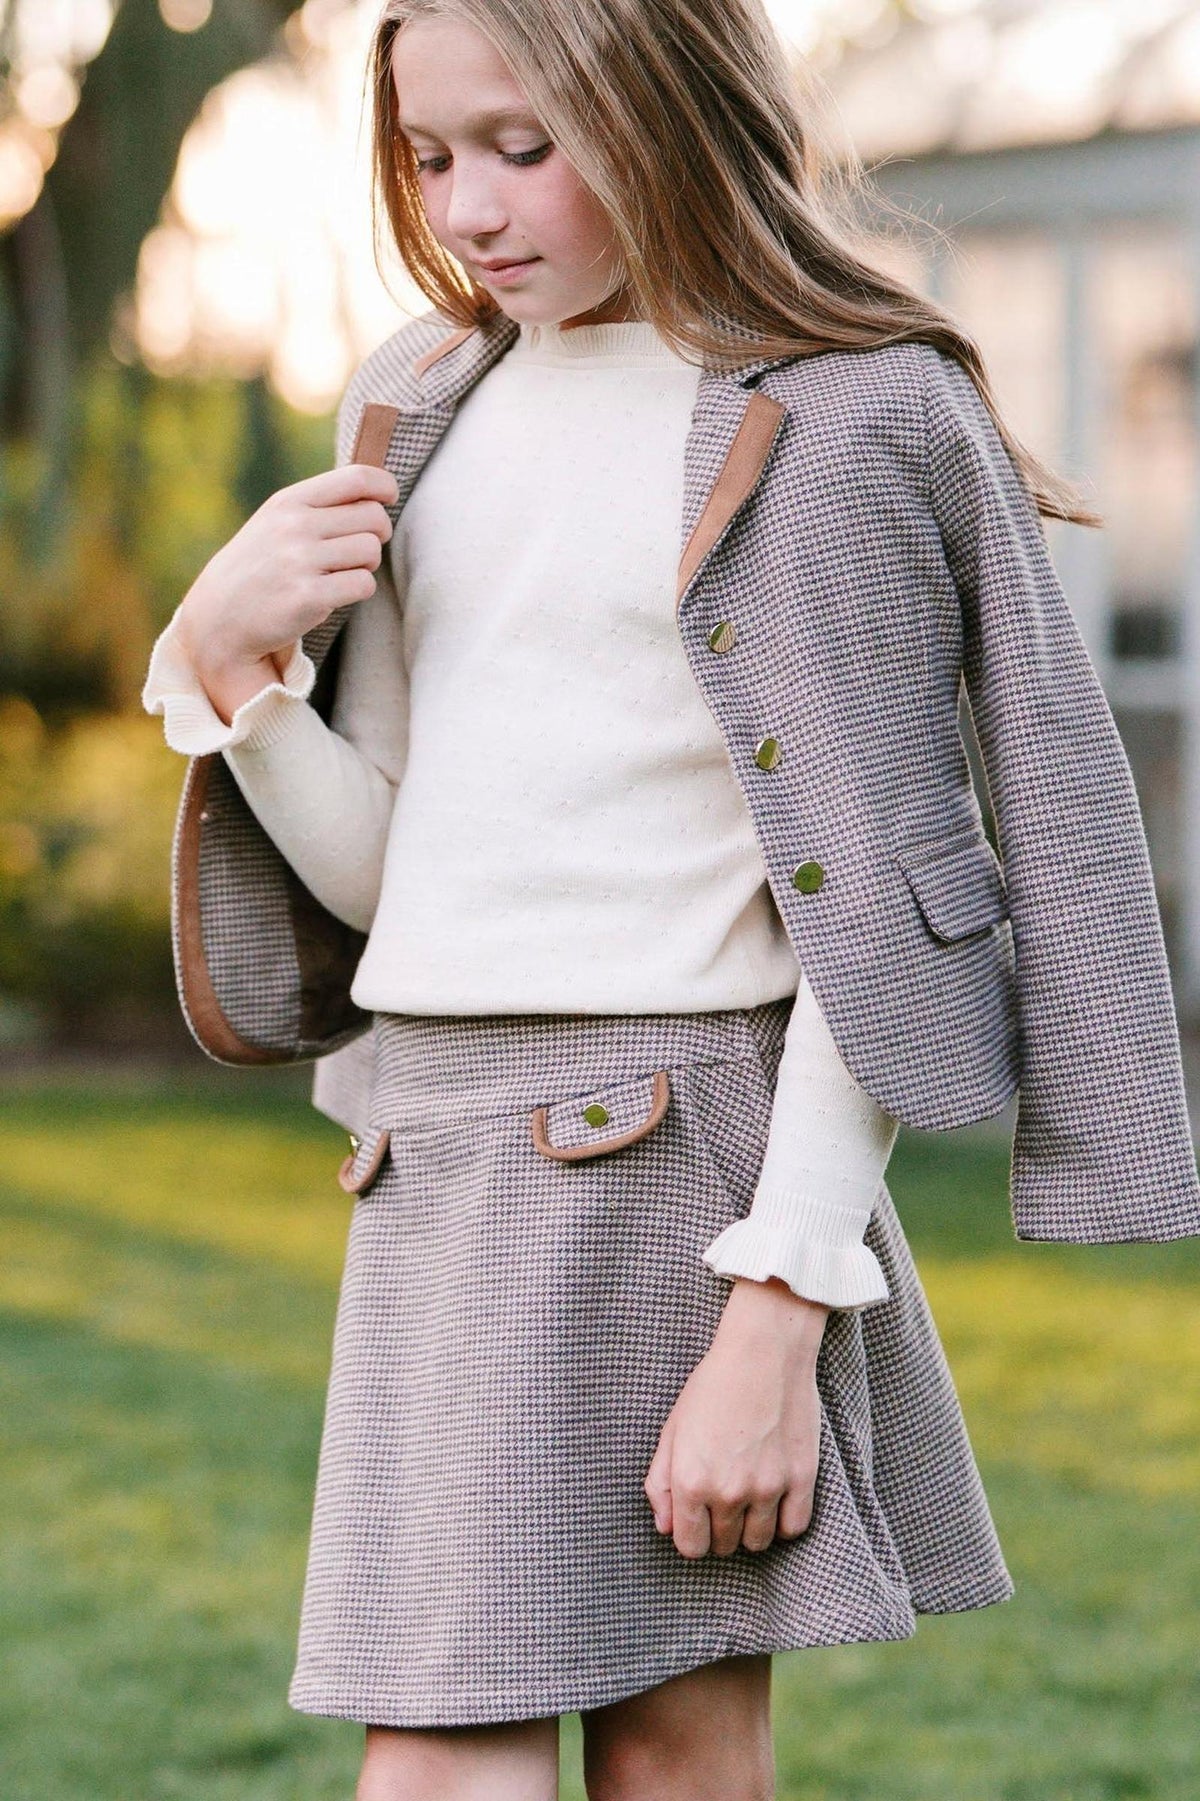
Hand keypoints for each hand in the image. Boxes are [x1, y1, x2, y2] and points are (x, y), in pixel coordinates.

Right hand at [176, 463, 399, 723]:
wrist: (219, 617)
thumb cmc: (260, 566)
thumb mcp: (277, 522)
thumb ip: (321, 505)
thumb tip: (378, 493)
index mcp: (290, 501)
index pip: (357, 478)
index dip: (384, 486)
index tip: (388, 499)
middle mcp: (295, 526)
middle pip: (374, 518)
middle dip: (377, 534)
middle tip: (360, 549)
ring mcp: (300, 562)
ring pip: (372, 551)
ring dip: (367, 565)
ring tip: (341, 573)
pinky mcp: (309, 597)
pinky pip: (364, 584)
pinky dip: (358, 590)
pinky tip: (334, 593)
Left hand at [644, 1276, 827, 1558]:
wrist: (763, 1353)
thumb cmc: (713, 1386)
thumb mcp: (673, 1429)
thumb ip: (660, 1482)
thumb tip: (665, 1527)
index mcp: (690, 1481)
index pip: (690, 1547)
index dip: (692, 1535)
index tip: (698, 1518)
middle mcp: (727, 1492)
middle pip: (723, 1546)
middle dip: (719, 1529)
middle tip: (723, 1497)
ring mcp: (767, 1489)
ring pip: (758, 1542)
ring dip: (750, 1527)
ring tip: (748, 1497)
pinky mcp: (801, 1479)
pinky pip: (792, 1528)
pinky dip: (782, 1522)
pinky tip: (774, 1500)